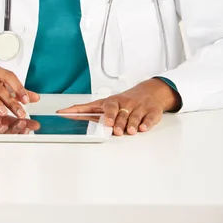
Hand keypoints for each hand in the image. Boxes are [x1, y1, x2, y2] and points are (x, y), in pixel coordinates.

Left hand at [57, 78, 180, 135]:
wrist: (150, 92)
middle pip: (118, 111)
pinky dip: (146, 123)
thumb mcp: (109, 104)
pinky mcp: (151, 112)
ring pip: (134, 116)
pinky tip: (142, 127)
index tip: (74, 114)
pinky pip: (149, 118)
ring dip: (131, 123)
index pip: (97, 105)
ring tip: (129, 131)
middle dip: (116, 120)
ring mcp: (139, 107)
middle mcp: (125, 104)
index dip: (85, 110)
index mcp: (112, 102)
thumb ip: (91, 111)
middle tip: (112, 127)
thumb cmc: (126, 101)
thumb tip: (71, 115)